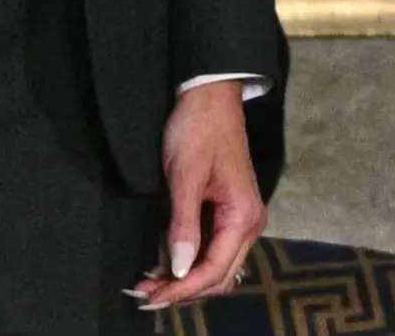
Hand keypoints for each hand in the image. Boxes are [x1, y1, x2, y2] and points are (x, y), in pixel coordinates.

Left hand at [137, 79, 264, 308]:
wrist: (209, 96)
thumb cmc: (197, 130)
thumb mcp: (184, 176)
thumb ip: (183, 225)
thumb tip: (180, 268)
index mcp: (243, 218)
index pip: (214, 270)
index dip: (183, 288)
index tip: (152, 297)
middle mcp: (248, 225)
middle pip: (218, 275)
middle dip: (184, 289)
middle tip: (146, 295)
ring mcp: (240, 219)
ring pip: (217, 265)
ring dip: (187, 278)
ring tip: (152, 284)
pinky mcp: (229, 212)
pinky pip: (213, 248)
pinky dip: (191, 260)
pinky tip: (166, 262)